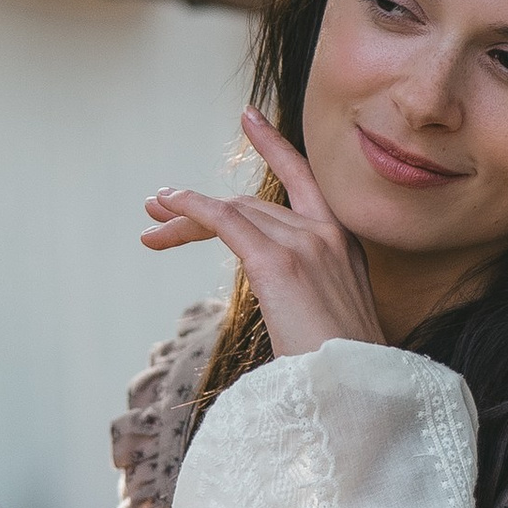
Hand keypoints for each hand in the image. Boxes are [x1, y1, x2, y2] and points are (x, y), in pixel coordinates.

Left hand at [141, 110, 385, 357]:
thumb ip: (307, 295)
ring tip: (151, 223)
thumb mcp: (330, 319)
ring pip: (233, 212)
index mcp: (344, 245)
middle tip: (159, 210)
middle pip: (251, 204)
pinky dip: (192, 210)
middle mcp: (327, 234)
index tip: (248, 117)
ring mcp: (305, 244)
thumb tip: (284, 304)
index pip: (304, 179)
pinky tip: (167, 210)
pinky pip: (224, 220)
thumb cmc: (342, 369)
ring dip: (185, 215)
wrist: (356, 391)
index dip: (274, 146)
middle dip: (202, 207)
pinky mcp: (278, 262)